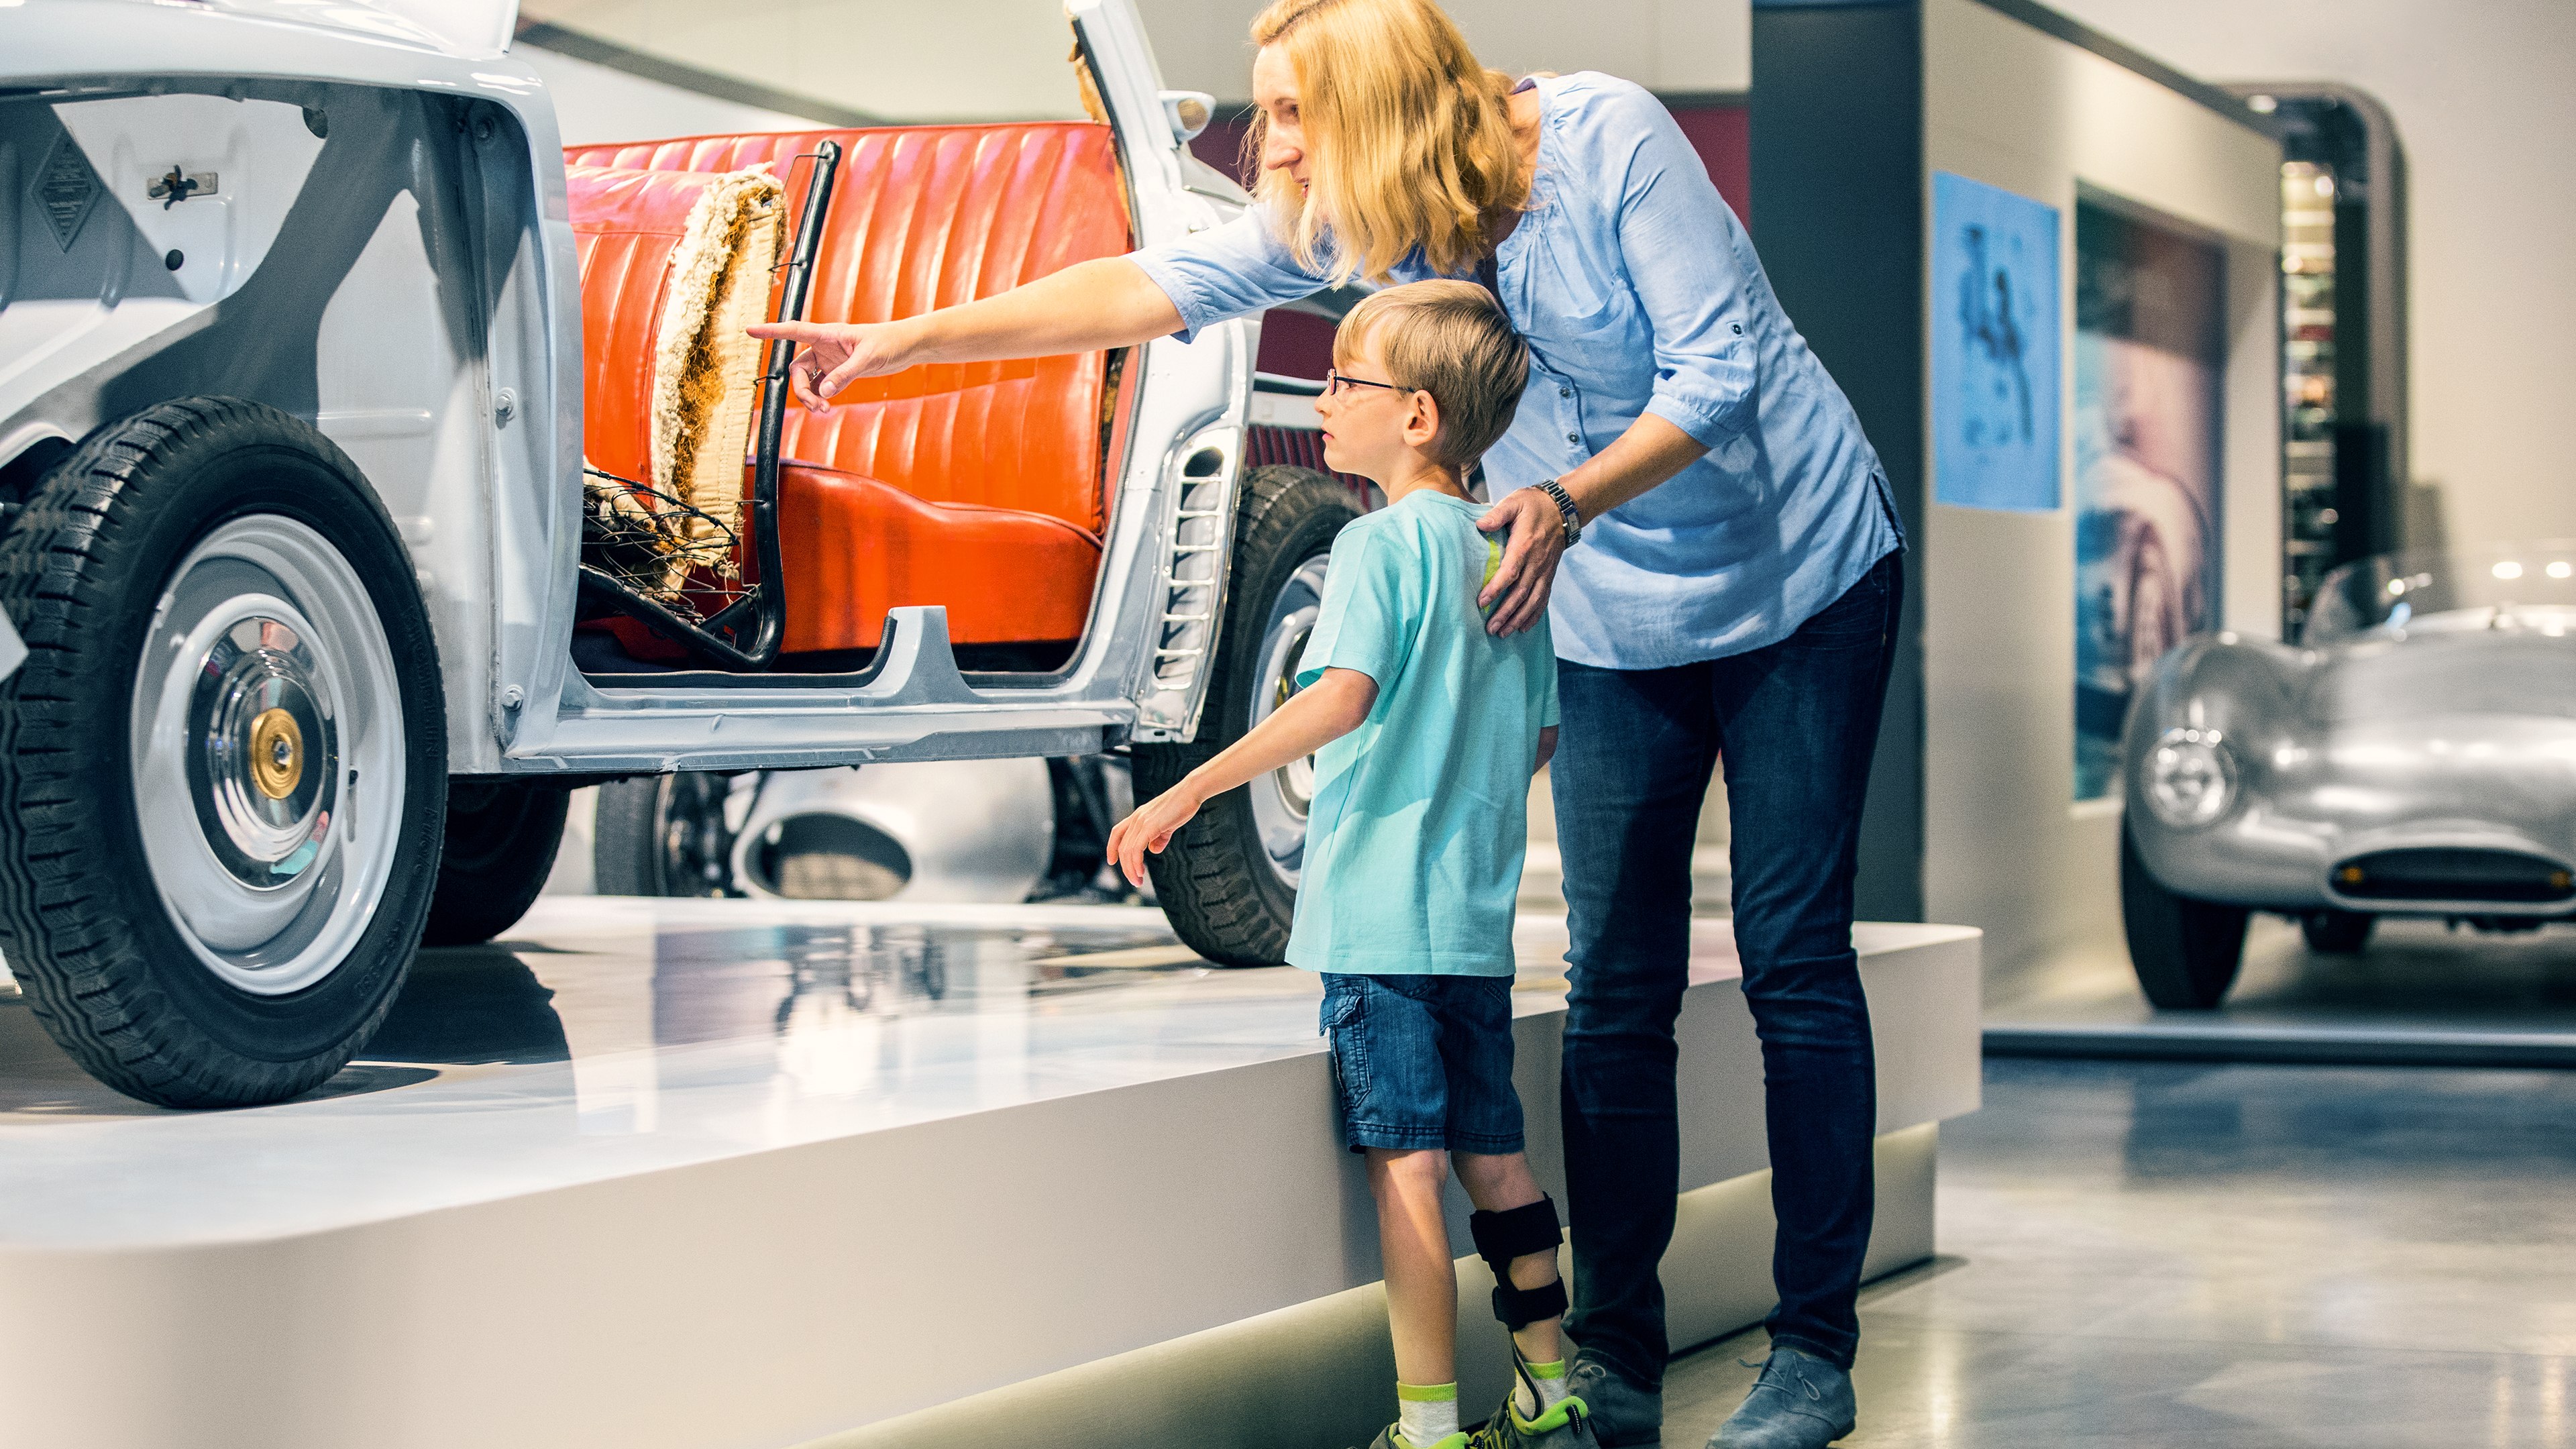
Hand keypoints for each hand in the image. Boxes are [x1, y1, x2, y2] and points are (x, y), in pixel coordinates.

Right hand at [744, 319, 918, 410]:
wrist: (906, 347)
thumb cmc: (889, 343)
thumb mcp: (868, 358)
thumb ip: (845, 374)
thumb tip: (824, 392)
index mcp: (828, 334)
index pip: (793, 331)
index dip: (771, 331)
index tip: (750, 330)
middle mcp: (825, 346)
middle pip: (798, 368)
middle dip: (801, 388)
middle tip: (816, 406)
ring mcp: (831, 360)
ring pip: (807, 380)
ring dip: (810, 396)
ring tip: (823, 410)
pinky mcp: (840, 372)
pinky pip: (821, 386)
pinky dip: (820, 397)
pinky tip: (827, 406)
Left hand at [1106, 785, 1204, 888]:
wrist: (1190, 792)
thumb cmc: (1182, 806)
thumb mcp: (1167, 825)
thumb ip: (1159, 838)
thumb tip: (1153, 850)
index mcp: (1138, 816)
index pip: (1117, 832)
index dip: (1112, 847)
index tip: (1112, 862)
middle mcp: (1136, 818)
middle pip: (1122, 847)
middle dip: (1125, 867)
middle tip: (1134, 882)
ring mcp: (1141, 821)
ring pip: (1127, 850)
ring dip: (1131, 869)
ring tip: (1138, 881)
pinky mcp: (1149, 826)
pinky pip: (1136, 849)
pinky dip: (1136, 863)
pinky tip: (1140, 872)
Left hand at [1475, 486, 1569, 635]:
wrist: (1563, 509)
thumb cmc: (1534, 505)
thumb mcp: (1514, 502)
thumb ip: (1497, 514)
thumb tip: (1480, 525)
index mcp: (1525, 545)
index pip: (1510, 571)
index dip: (1496, 589)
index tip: (1482, 602)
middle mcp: (1537, 562)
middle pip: (1521, 593)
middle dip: (1506, 612)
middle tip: (1490, 628)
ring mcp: (1545, 570)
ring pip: (1533, 600)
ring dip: (1518, 618)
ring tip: (1503, 633)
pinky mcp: (1549, 574)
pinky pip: (1543, 598)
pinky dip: (1534, 615)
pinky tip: (1523, 628)